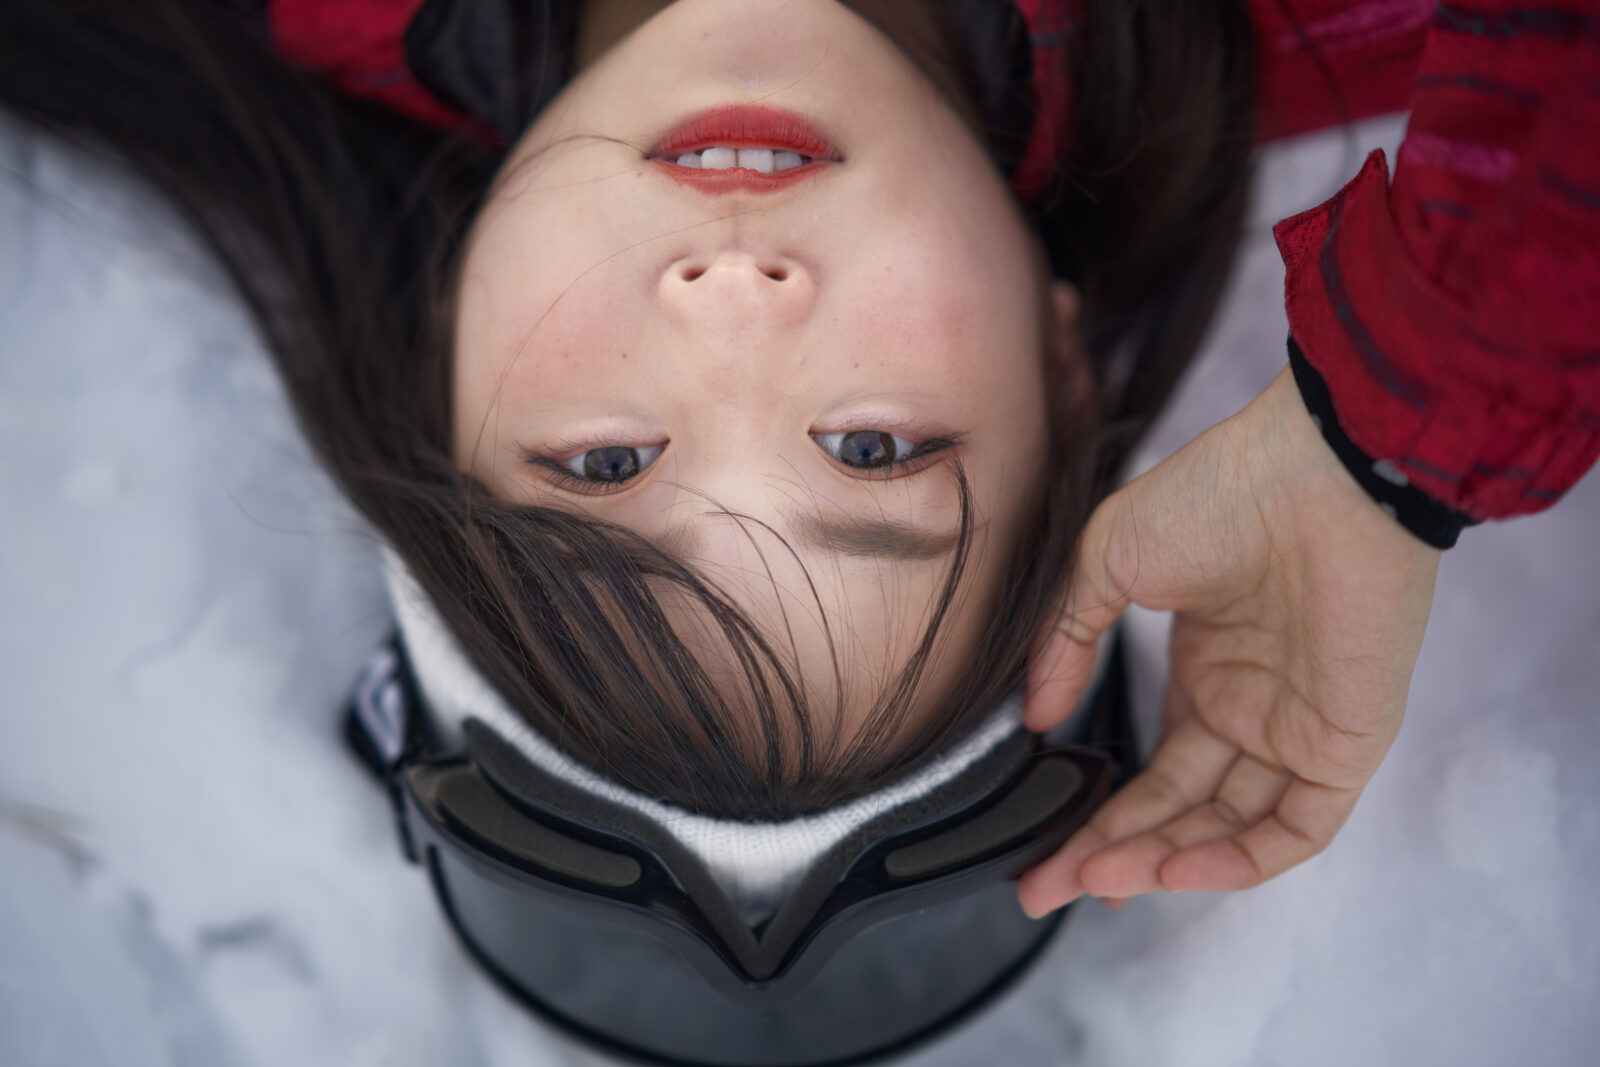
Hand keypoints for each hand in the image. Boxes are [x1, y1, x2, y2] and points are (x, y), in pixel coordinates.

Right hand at [1018, 365, 1441, 914]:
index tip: (1039, 852)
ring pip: (1229, 828)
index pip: (1152, 767)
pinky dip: (1236, 861)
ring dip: (1162, 861)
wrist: (1317, 472)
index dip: (1095, 814)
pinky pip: (1294, 829)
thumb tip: (1039, 718)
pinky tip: (1171, 870)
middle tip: (1046, 888)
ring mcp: (1296, 728)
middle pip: (1179, 809)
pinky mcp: (1343, 743)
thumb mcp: (1107, 560)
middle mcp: (1249, 707)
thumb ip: (1067, 641)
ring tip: (1095, 879)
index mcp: (1206, 667)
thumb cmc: (1217, 495)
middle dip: (1110, 854)